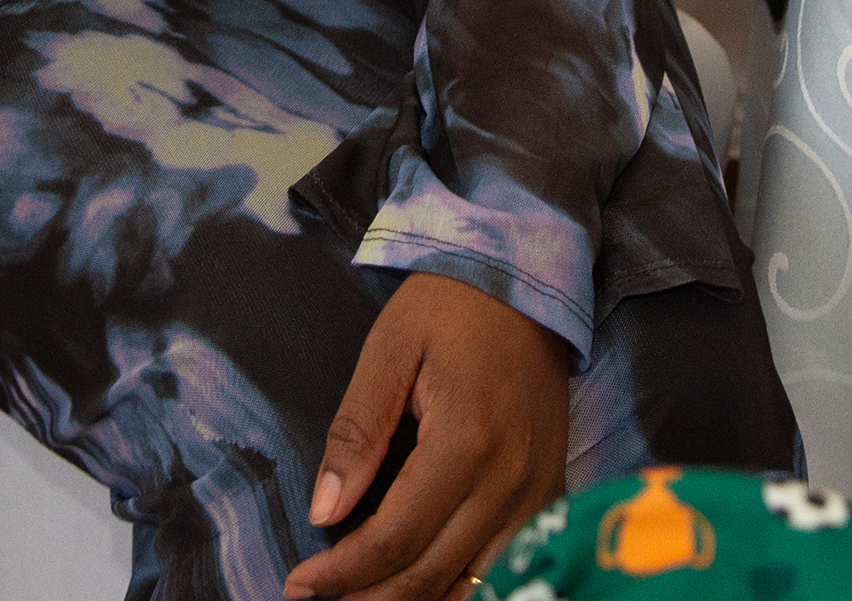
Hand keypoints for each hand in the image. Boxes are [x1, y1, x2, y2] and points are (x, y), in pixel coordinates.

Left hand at [283, 273, 567, 600]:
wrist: (527, 283)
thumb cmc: (449, 307)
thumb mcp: (388, 351)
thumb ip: (356, 432)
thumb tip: (325, 511)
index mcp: (466, 441)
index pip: (397, 537)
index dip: (344, 572)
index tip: (301, 584)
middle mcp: (511, 480)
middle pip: (434, 574)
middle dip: (370, 599)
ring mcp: (538, 493)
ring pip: (475, 584)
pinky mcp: (550, 494)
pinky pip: (508, 566)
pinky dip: (464, 588)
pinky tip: (423, 589)